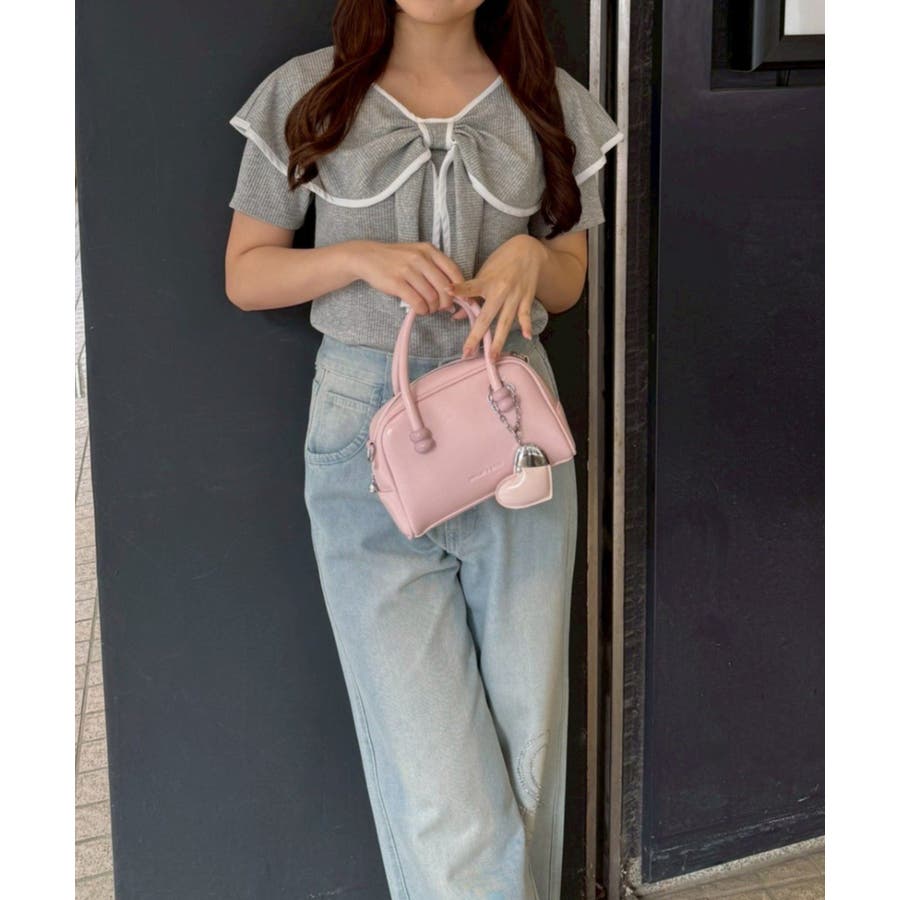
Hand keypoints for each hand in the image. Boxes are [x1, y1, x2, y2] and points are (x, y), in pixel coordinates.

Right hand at [352, 240, 464, 315]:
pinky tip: (419, 310)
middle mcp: (420, 258)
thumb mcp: (418, 255)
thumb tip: (453, 291)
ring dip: (432, 308)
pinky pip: (417, 302)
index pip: (454, 272)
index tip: (459, 298)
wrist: (367, 257)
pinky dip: (422, 310)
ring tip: (427, 308)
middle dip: (445, 302)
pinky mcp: (397, 282)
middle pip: (444, 288)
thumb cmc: (396, 259)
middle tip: (440, 307)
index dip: (459, 289)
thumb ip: (435, 268)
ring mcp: (408, 270)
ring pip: (432, 297)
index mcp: (429, 250)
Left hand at [446, 235, 549, 359]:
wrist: (527, 251)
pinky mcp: (526, 298)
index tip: (447, 291)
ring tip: (493, 357)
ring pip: (505, 322)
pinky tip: (526, 337)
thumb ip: (472, 294)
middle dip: (477, 336)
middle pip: (486, 316)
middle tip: (467, 352)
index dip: (459, 290)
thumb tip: (457, 316)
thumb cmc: (501, 262)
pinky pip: (525, 314)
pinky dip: (527, 325)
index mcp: (487, 281)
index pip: (470, 288)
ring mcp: (515, 296)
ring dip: (499, 341)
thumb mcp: (484, 273)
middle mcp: (501, 290)